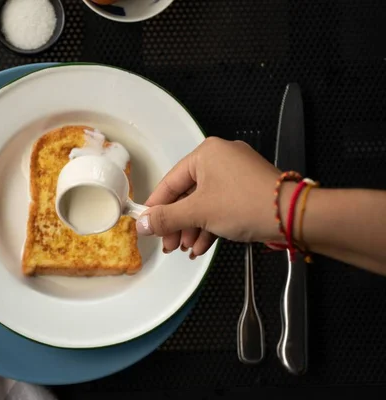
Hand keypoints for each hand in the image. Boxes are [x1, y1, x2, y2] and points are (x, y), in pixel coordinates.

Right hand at [137, 137, 281, 256]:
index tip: (148, 224)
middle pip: (187, 194)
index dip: (157, 207)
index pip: (171, 182)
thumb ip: (166, 218)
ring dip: (193, 228)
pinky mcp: (247, 190)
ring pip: (204, 203)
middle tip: (169, 243)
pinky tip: (202, 246)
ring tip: (186, 248)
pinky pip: (220, 206)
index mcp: (206, 153)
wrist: (291, 216)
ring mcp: (236, 175)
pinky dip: (210, 225)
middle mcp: (221, 159)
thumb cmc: (247, 204)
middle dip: (178, 223)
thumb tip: (143, 223)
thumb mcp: (198, 213)